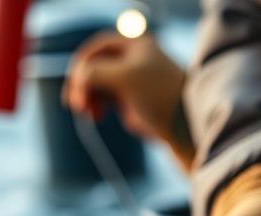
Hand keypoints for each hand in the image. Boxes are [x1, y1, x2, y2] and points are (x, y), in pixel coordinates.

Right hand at [62, 31, 193, 167]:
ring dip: (85, 96)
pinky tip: (96, 117)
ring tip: (86, 113)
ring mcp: (129, 79)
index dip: (82, 65)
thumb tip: (77, 77)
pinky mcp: (127, 98)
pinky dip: (94, 105)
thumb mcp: (125, 78)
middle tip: (76, 105)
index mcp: (134, 44)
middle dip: (82, 83)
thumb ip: (96, 72)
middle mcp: (130, 59)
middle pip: (93, 65)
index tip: (77, 84)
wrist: (183, 125)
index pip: (97, 47)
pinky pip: (102, 96)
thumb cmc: (160, 95)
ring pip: (95, 82)